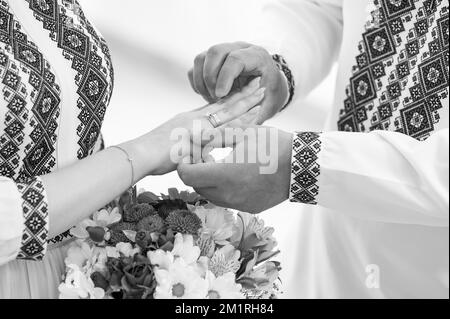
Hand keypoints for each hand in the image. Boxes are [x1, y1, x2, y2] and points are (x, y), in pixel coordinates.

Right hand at [131, 78, 265, 175]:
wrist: (140, 155)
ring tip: (263, 95)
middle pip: (226, 105)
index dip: (232, 98)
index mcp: (191, 118)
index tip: (246, 91)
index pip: (216, 106)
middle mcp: (196, 118)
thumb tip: (203, 155)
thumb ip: (191, 146)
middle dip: (244, 95)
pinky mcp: (197, 138)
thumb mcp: (175, 145)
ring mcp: (197, 126)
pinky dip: (240, 127)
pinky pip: (224, 132)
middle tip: (261, 84)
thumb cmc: (152, 154)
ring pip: (228, 114)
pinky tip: (255, 122)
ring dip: (247, 105)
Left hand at [177, 125, 292, 212]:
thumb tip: (195, 136)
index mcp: (225, 174)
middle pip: (197, 186)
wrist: (302, 166)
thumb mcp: (243, 134)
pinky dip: (223, 189)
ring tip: (218, 165)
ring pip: (210, 195)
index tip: (189, 155)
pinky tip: (234, 175)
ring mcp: (239, 204)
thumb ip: (215, 137)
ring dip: (208, 182)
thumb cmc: (273, 145)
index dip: (183, 164)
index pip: (187, 175)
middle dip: (195, 172)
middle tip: (203, 156)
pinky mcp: (249, 208)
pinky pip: (227, 200)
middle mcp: (229, 194)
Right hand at [188, 42, 288, 123]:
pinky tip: (208, 95)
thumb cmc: (269, 98)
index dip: (225, 77)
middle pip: (215, 52)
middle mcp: (239, 48)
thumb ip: (258, 115)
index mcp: (257, 57)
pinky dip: (197, 82)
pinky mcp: (211, 60)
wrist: (268, 87)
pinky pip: (195, 67)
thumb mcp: (267, 106)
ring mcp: (223, 52)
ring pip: (201, 58)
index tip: (220, 96)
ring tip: (212, 100)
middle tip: (216, 99)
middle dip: (211, 79)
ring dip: (202, 82)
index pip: (236, 59)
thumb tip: (246, 130)